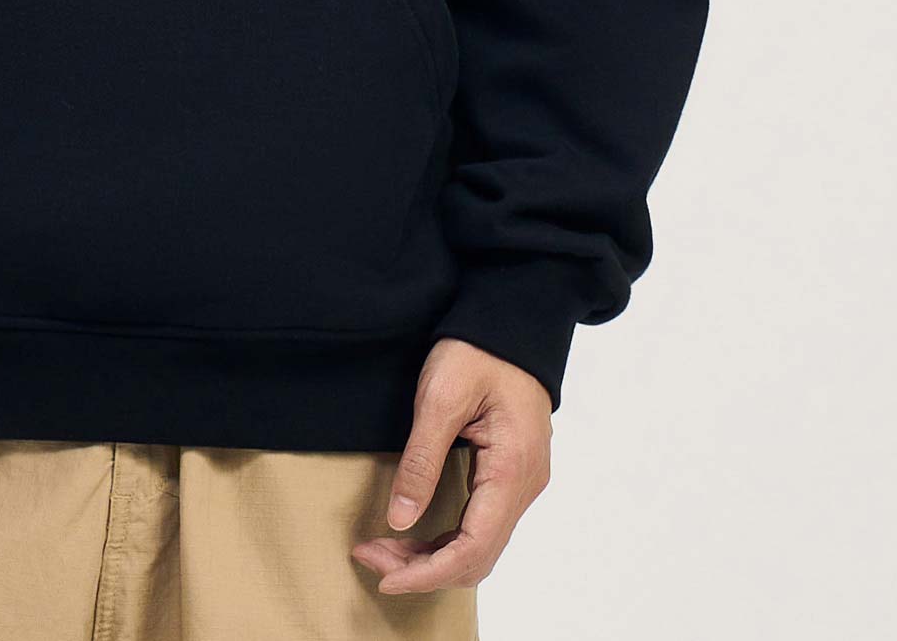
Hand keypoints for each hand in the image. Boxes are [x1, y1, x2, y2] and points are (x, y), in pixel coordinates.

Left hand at [351, 338, 552, 597]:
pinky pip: (481, 525)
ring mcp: (521, 482)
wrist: (510, 321)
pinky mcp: (510, 474)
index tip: (387, 576)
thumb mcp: (441, 396)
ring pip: (480, 545)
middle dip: (424, 568)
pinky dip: (448, 539)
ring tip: (384, 549)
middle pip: (477, 556)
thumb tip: (401, 519)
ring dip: (434, 556)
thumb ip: (422, 459)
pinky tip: (415, 532)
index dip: (429, 573)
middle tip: (372, 556)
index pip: (474, 548)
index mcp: (512, 469)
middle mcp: (524, 485)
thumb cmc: (478, 348)